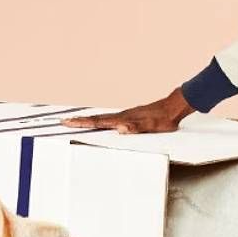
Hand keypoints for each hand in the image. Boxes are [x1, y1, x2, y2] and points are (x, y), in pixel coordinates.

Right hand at [60, 87, 195, 133]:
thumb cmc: (164, 119)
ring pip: (102, 118)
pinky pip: (110, 118)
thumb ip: (136, 127)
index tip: (68, 122)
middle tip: (64, 121)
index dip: (83, 123)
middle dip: (79, 121)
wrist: (173, 107)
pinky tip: (100, 122)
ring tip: (77, 121)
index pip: (99, 122)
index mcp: (123, 119)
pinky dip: (100, 120)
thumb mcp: (152, 126)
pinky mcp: (130, 116)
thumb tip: (120, 129)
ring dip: (88, 120)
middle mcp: (122, 116)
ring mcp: (126, 115)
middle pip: (97, 118)